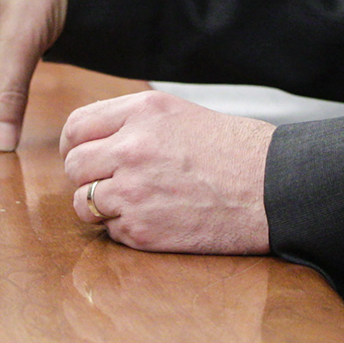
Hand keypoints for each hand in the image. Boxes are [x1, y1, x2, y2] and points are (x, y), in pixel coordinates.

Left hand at [61, 90, 274, 254]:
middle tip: (109, 181)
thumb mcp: (179, 114)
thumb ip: (133, 121)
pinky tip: (156, 218)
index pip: (77, 126)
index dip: (74, 144)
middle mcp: (132, 147)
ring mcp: (133, 191)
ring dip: (100, 206)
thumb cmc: (232, 151)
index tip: (82, 154)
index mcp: (143, 111)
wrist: (270, 189)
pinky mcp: (141, 230)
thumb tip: (91, 138)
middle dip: (85, 176)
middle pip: (73, 165)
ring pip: (82, 202)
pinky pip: (109, 231)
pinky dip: (125, 228)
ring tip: (133, 202)